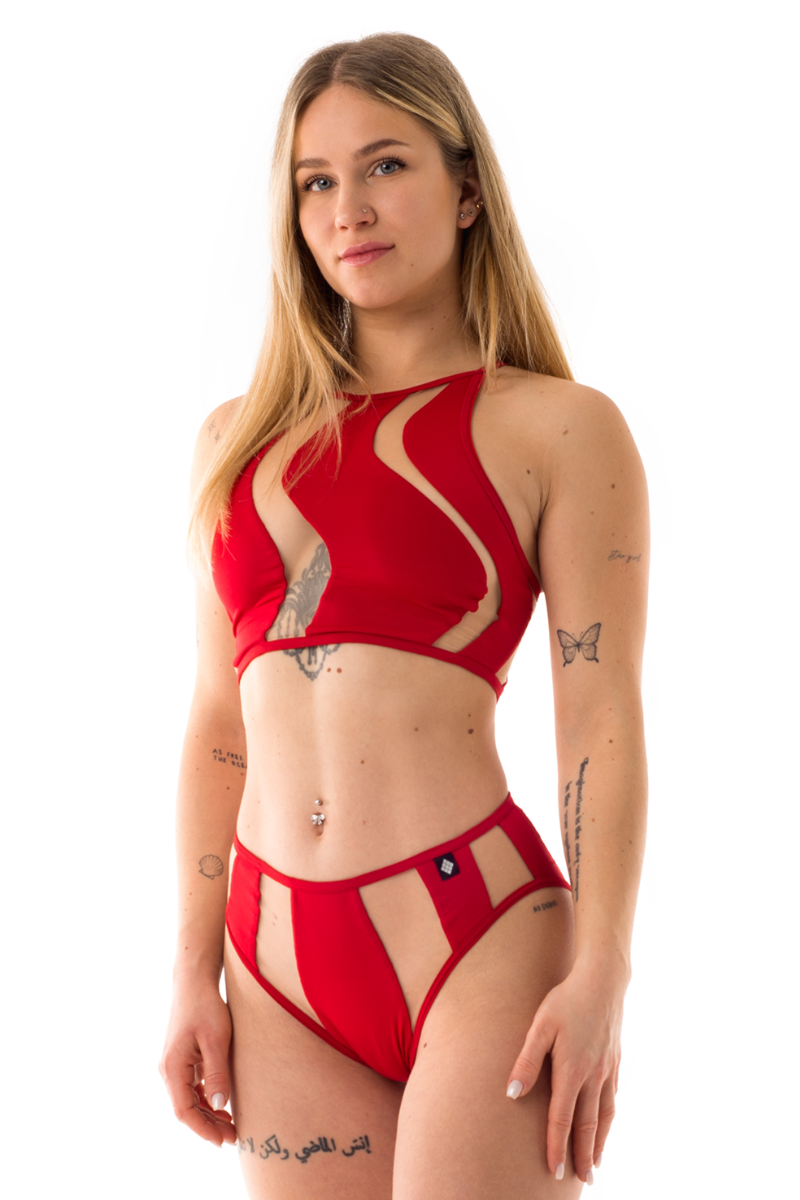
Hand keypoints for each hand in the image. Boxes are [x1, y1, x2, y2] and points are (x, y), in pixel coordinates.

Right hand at [159, 976, 237, 1146]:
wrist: (194, 981)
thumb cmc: (205, 1006)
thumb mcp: (216, 1039)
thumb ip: (217, 1073)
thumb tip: (220, 1106)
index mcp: (172, 1067)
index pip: (184, 1111)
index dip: (203, 1129)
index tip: (223, 1141)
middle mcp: (168, 1069)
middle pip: (186, 1108)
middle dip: (208, 1126)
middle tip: (233, 1137)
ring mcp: (174, 1064)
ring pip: (189, 1099)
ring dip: (208, 1114)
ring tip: (231, 1125)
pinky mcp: (182, 1058)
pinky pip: (192, 1087)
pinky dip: (206, 1099)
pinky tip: (223, 1103)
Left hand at [506, 962, 623, 1183]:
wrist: (604, 979)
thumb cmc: (566, 999)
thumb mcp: (540, 1025)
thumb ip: (527, 1060)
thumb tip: (512, 1094)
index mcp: (572, 1070)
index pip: (562, 1118)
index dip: (557, 1147)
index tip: (554, 1171)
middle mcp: (593, 1076)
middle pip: (588, 1126)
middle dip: (583, 1156)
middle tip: (582, 1181)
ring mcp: (608, 1070)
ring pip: (605, 1116)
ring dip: (601, 1143)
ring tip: (596, 1164)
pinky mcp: (616, 1061)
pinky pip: (613, 1099)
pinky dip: (609, 1119)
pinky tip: (605, 1125)